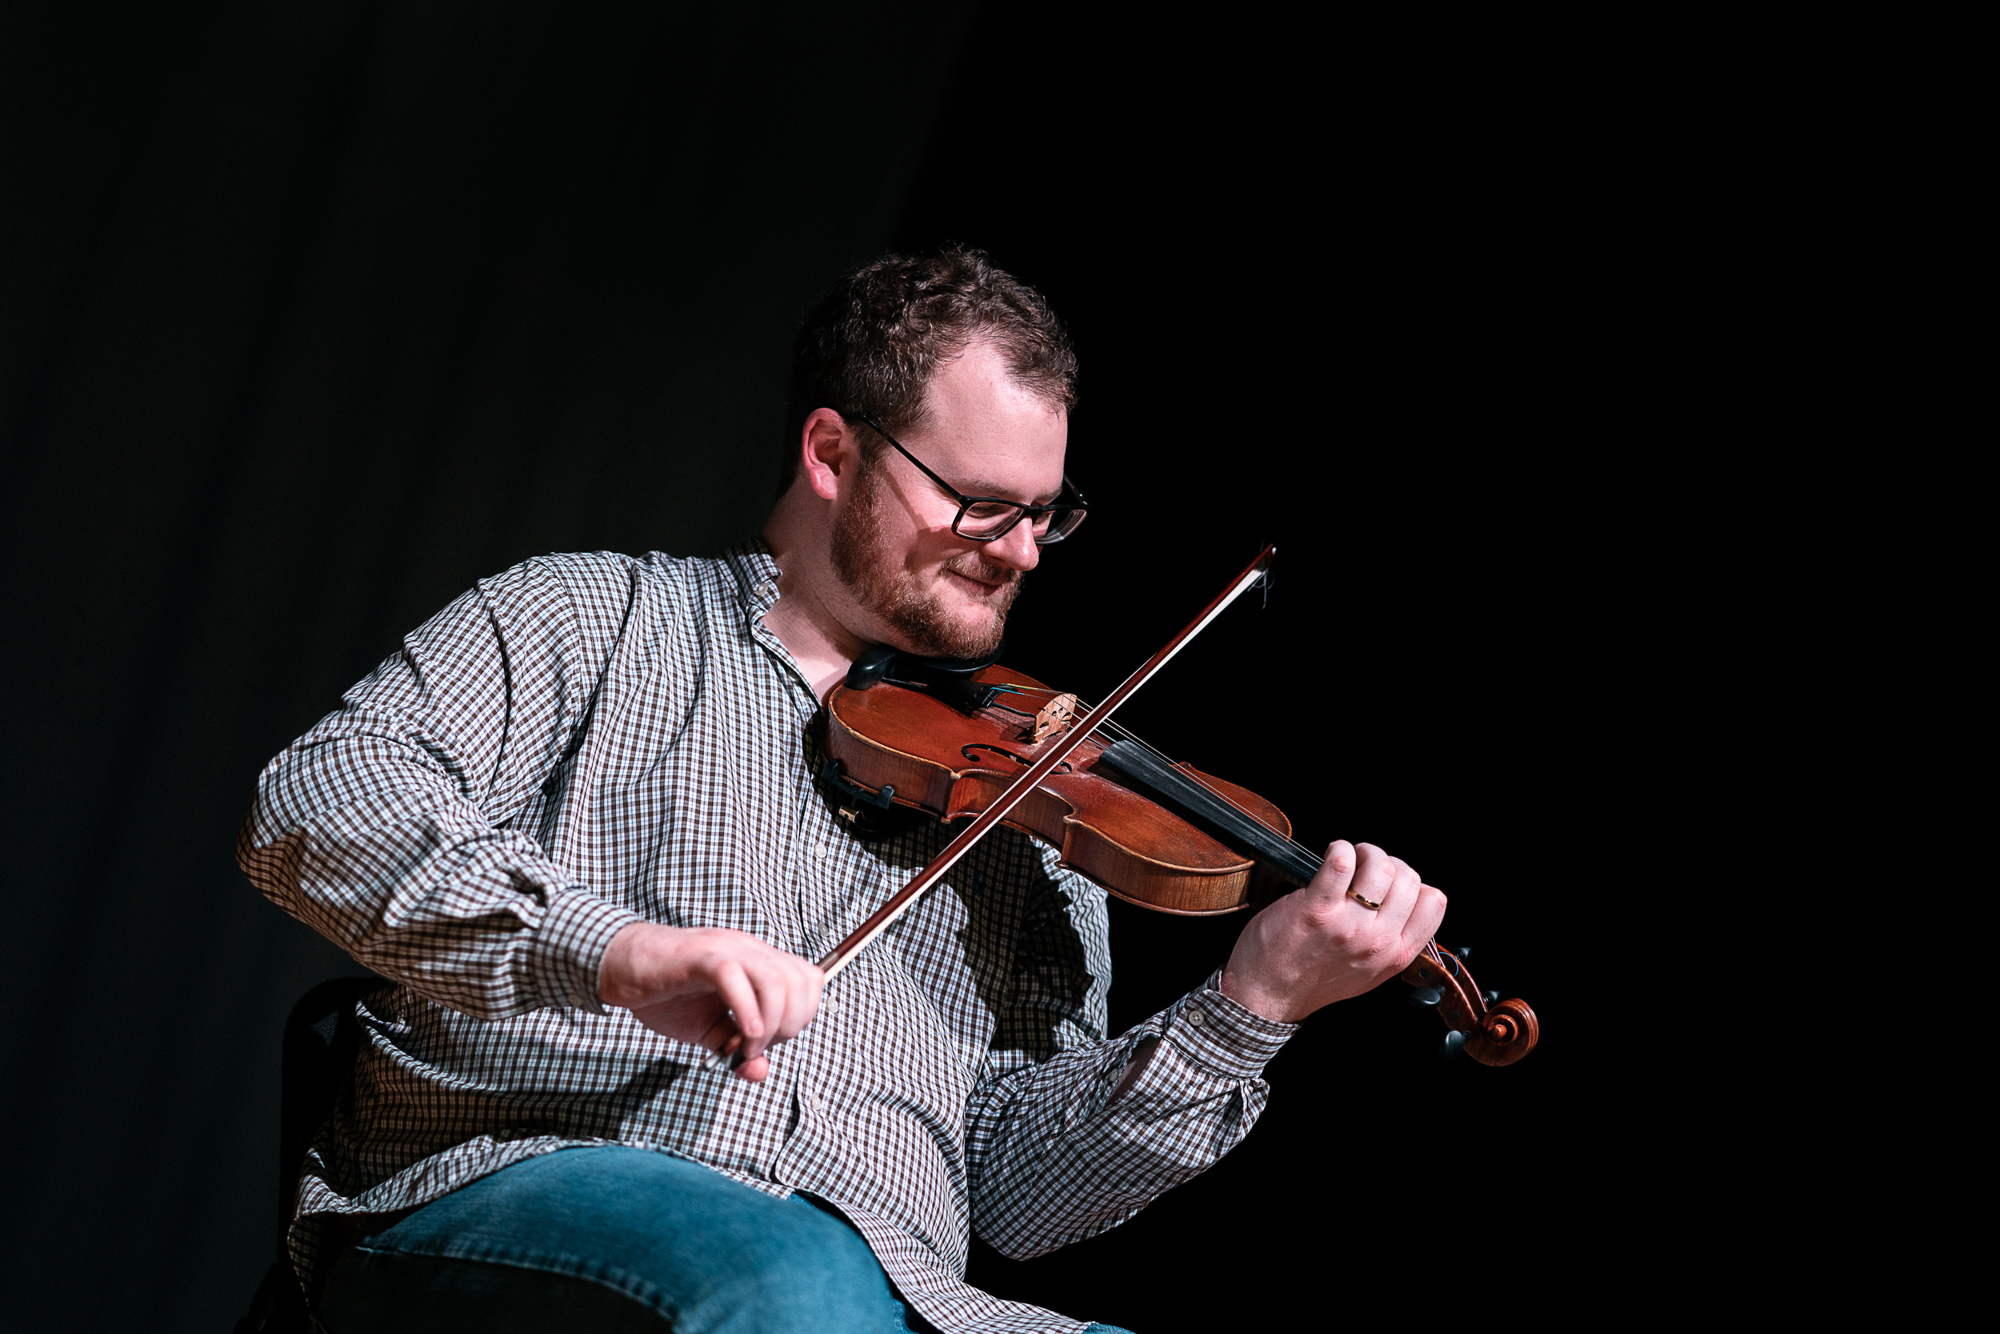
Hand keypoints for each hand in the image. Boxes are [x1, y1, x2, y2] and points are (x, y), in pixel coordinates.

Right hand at [598, 923, 823, 1081]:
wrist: (621, 969)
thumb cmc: (666, 994)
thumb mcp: (708, 1031)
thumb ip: (738, 1049)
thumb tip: (760, 1071)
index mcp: (758, 962)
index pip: (809, 981)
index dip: (801, 1017)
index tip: (768, 1042)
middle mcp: (749, 950)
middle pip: (801, 982)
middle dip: (790, 1025)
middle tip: (756, 1048)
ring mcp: (726, 949)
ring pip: (776, 979)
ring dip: (771, 1023)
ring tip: (747, 1047)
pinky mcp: (698, 957)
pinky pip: (734, 976)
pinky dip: (746, 1010)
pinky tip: (739, 1035)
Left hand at [1220, 840, 1445, 1022]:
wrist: (1268, 994)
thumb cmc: (1314, 979)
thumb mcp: (1369, 972)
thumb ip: (1393, 943)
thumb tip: (1409, 903)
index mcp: (1395, 955)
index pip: (1434, 903)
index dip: (1414, 883)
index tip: (1392, 883)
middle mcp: (1376, 941)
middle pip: (1408, 879)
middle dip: (1388, 862)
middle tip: (1365, 866)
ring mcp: (1347, 925)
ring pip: (1380, 867)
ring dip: (1364, 851)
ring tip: (1348, 858)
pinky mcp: (1315, 909)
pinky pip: (1340, 864)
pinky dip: (1339, 849)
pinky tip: (1332, 855)